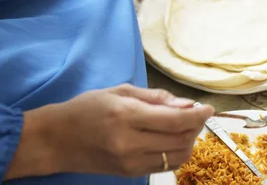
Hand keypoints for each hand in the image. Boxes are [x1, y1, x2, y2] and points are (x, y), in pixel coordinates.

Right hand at [6, 85, 213, 178]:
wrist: (57, 140)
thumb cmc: (86, 108)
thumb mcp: (120, 91)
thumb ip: (155, 98)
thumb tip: (186, 105)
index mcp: (127, 116)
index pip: (175, 120)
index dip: (198, 115)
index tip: (209, 108)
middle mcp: (131, 143)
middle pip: (181, 139)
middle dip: (196, 126)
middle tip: (197, 113)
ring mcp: (131, 163)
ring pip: (177, 156)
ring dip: (189, 140)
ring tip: (185, 125)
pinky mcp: (130, 174)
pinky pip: (164, 165)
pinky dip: (176, 151)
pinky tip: (172, 138)